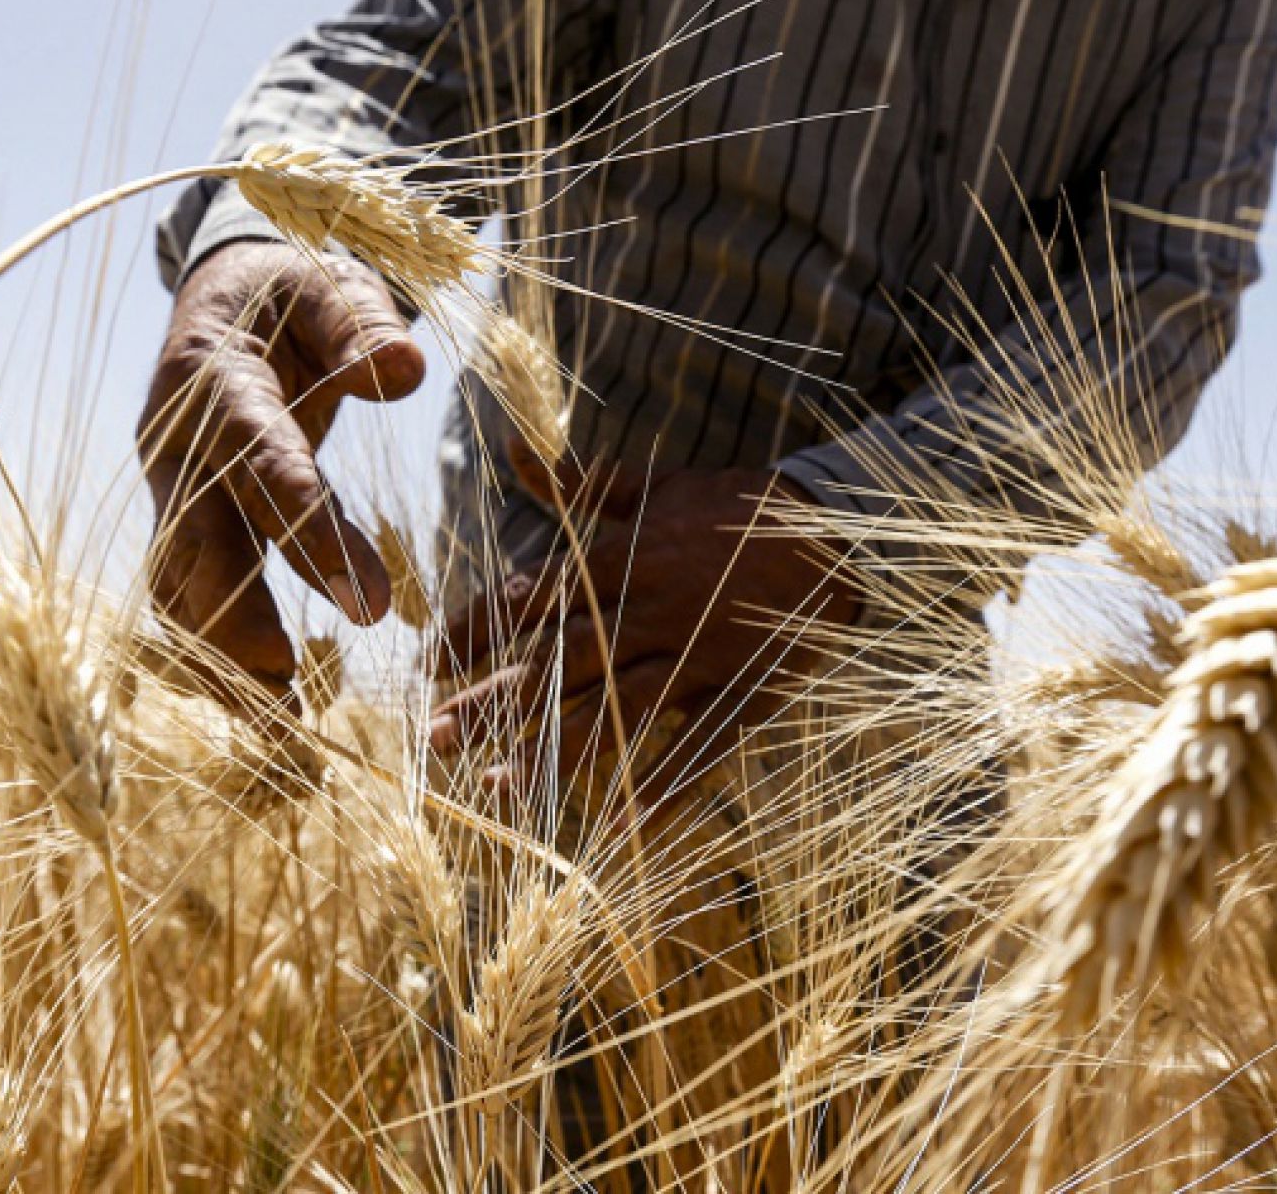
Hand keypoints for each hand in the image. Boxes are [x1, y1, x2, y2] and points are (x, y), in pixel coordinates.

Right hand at [138, 242, 423, 691]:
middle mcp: (175, 442)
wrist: (223, 293)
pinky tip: (270, 707)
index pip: (258, 458)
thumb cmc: (290, 291)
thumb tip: (408, 368)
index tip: (364, 599)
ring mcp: (171, 487)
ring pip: (181, 585)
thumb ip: (363, 325)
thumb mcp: (329, 283)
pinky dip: (221, 653)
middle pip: (198, 541)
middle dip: (242, 616)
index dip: (306, 527)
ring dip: (223, 656)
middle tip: (296, 684)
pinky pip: (190, 596)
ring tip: (284, 728)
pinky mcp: (183, 520)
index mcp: (211, 376)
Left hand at [426, 443, 859, 803]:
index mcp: (630, 554)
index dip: (480, 630)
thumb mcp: (662, 486)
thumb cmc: (740, 508)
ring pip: (616, 712)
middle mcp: (655, 607)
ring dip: (553, 753)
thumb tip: (517, 451)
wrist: (842, 530)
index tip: (434, 663)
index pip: (537, 597)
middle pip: (560, 661)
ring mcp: (700, 655)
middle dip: (494, 701)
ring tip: (498, 790)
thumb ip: (585, 484)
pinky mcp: (745, 690)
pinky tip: (617, 827)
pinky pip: (700, 746)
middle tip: (436, 737)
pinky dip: (662, 787)